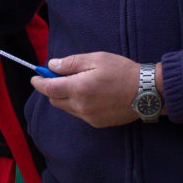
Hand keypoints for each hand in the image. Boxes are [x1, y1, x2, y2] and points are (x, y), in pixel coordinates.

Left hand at [31, 52, 148, 127]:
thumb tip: (52, 65)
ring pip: (67, 108)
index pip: (49, 89)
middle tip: (59, 76)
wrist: (147, 92)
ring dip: (65, 97)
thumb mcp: (96, 59)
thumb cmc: (123, 71)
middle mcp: (80, 106)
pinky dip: (77, 104)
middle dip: (52, 89)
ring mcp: (88, 117)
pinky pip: (79, 114)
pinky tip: (91, 94)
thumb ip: (71, 63)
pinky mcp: (97, 123)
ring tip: (79, 83)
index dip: (39, 82)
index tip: (35, 77)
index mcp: (78, 89)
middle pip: (55, 100)